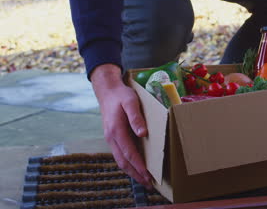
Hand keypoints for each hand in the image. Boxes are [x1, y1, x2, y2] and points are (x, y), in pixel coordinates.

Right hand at [91, 64, 152, 188]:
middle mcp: (111, 138)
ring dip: (132, 172)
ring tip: (145, 180)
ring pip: (120, 160)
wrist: (107, 91)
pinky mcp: (113, 138)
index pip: (129, 153)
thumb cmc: (122, 95)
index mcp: (116, 130)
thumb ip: (136, 117)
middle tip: (149, 183)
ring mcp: (111, 139)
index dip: (138, 165)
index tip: (148, 175)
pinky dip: (128, 164)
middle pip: (123, 161)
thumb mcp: (131, 101)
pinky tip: (136, 167)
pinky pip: (120, 155)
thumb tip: (143, 133)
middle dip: (136, 174)